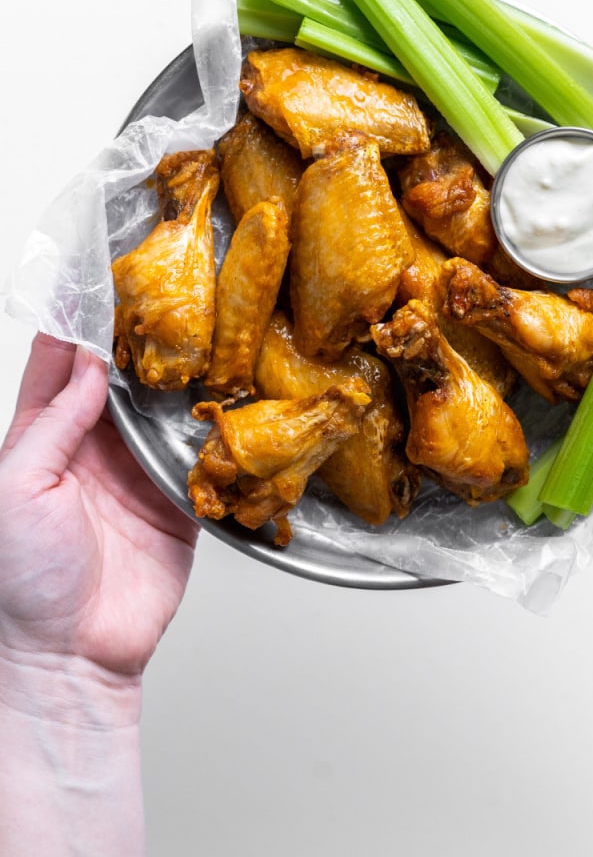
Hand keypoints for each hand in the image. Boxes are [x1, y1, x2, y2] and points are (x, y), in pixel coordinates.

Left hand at [0, 333, 198, 678]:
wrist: (70, 655)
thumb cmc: (25, 581)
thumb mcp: (17, 488)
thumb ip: (54, 425)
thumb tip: (90, 369)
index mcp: (40, 442)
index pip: (59, 371)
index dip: (76, 329)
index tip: (98, 289)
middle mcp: (91, 450)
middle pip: (116, 383)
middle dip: (135, 345)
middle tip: (160, 304)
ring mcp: (135, 473)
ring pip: (159, 411)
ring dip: (175, 381)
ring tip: (197, 339)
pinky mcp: (176, 500)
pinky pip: (196, 456)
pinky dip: (209, 429)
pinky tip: (222, 399)